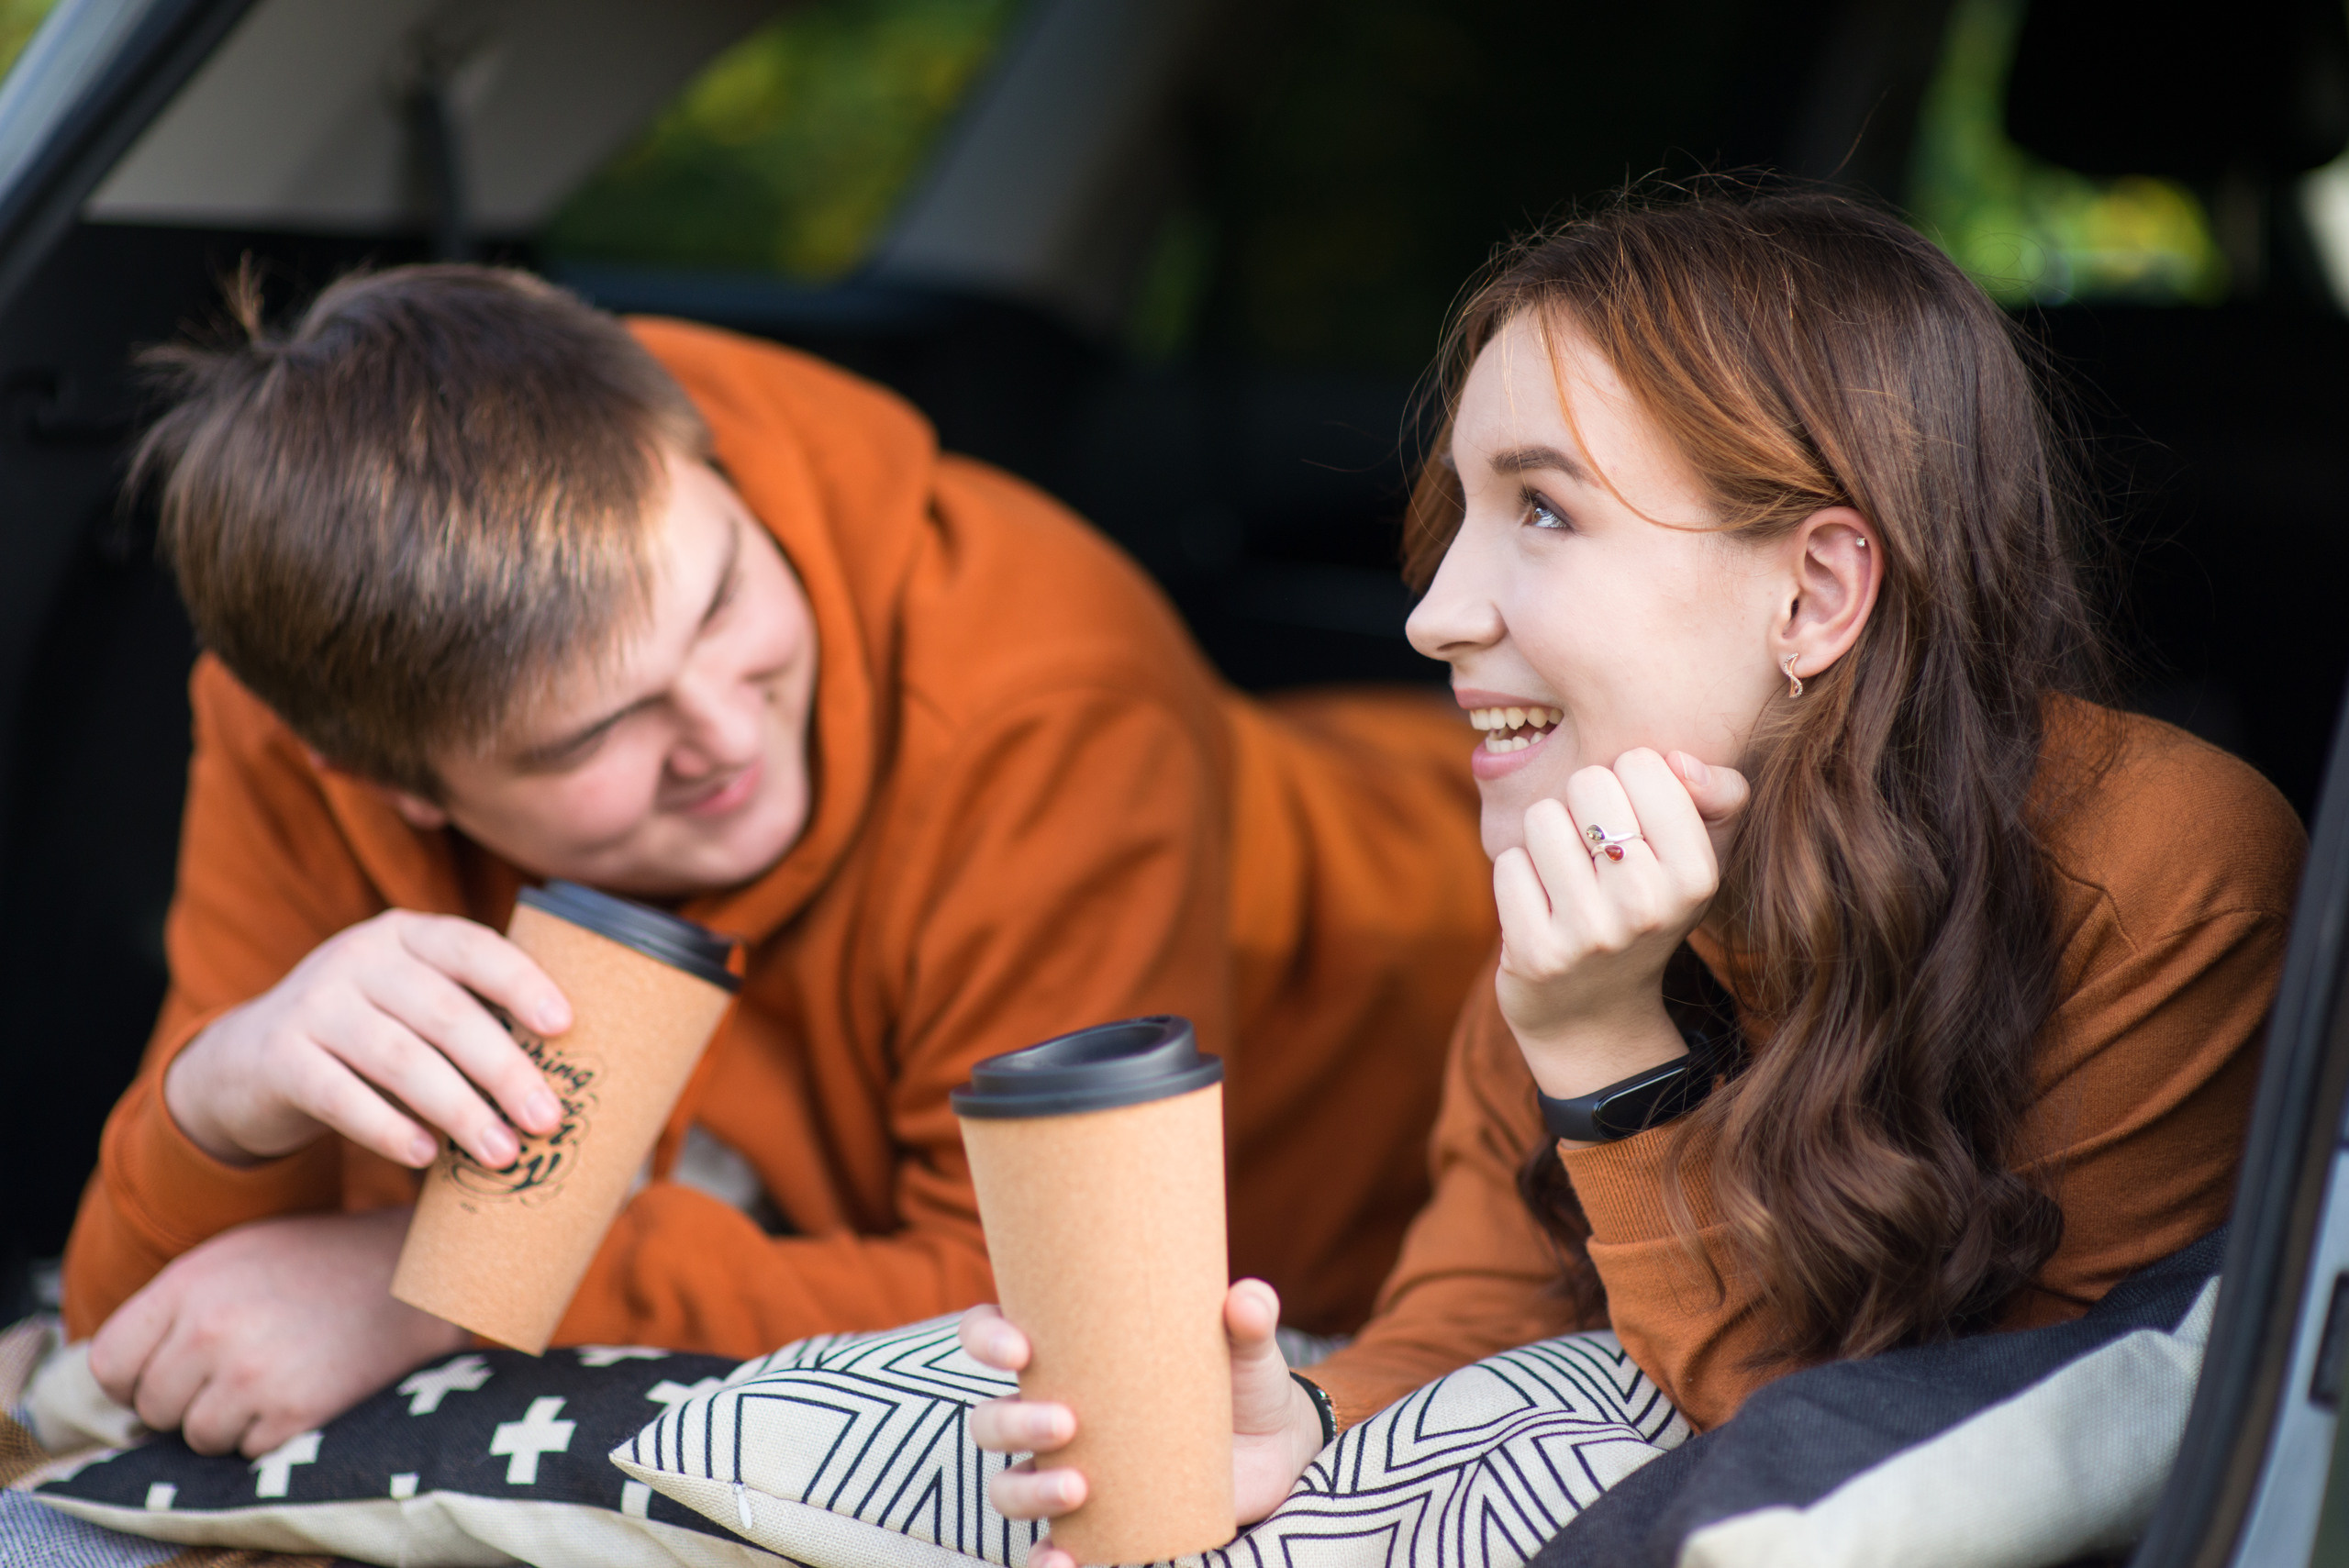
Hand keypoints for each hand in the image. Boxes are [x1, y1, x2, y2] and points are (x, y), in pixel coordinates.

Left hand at [88, 1207, 465, 1456]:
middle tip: (241, 1366)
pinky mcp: (294, 1411)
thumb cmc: (316, 1262)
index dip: (136, 1375)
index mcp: (187, 1285)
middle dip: (188, 1399)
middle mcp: (211, 1330)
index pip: (109, 1365)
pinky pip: (248, 1452)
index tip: (172, 1369)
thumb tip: (119, 1379)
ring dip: (230, 1420)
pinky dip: (272, 1433)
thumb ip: (170, 1308)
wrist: (411, 1272)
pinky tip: (305, 1388)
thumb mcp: (233, 1256)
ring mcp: (252, 1373)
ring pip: (198, 1437)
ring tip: (276, 1375)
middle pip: (152, 1407)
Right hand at [164, 910, 572, 1168]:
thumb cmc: (368, 1036)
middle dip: (503, 1068)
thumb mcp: (413, 1006)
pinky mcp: (278, 1058)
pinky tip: (425, 1156)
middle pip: (444, 1012)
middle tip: (549, 1119)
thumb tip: (568, 1086)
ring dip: (458, 1110)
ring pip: (399, 1058)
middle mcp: (358, 958)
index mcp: (407, 936)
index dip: (521, 982)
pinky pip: (339, 1095)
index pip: (472, 947)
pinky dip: (388, 1128)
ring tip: (503, 1153)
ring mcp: (313, 1004)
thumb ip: (473, 1020)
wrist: (247, 1060)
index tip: (565, 1025)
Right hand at [961, 1279, 1323, 1567]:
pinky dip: (1043, 1560)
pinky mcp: (1096, 1527)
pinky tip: (1063, 1561)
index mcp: (1071, 1356)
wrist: (1275, 1448)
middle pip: (991, 1420)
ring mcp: (1070, 1472)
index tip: (1020, 1348)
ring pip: (1008, 1486)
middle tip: (1068, 1422)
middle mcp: (1055, 1414)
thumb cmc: (1242, 1379)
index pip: (993, 1336)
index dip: (987, 1338)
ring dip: (1028, 1491)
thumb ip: (1250, 1317)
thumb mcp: (1247, 1346)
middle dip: (1013, 1422)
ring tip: (1079, 1488)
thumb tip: (1248, 1300)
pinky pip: (1048, 1550)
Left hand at [1494, 749, 1748, 1100]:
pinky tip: (1541, 908)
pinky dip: (1518, 876)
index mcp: (1697, 874)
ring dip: (1545, 838)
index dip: (1626, 781)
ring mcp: (1591, 934)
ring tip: (1566, 877)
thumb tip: (1679, 762)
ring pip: (1541, 818)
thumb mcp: (1700, 855)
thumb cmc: (1646, 909)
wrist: (1595, 1015)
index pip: (1640, 763)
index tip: (1632, 823)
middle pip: (1587, 783)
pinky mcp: (1537, 954)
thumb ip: (1718, 792)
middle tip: (1593, 851)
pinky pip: (1509, 864)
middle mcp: (1648, 906)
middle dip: (1581, 805)